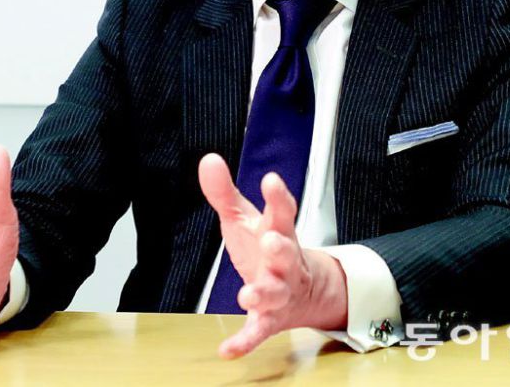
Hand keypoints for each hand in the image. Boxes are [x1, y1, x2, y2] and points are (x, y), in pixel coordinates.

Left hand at [198, 153, 347, 358]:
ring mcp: (279, 291)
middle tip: (271, 240)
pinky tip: (227, 349)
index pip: (283, 211)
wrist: (301, 291)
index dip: (278, 196)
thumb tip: (208, 160)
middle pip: (286, 253)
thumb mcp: (244, 217)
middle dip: (279, 248)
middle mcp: (283, 262)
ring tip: (247, 294)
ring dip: (262, 293)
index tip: (271, 180)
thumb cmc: (265, 248)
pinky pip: (258, 331)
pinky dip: (244, 341)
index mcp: (278, 231)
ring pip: (275, 293)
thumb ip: (224, 191)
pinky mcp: (269, 319)